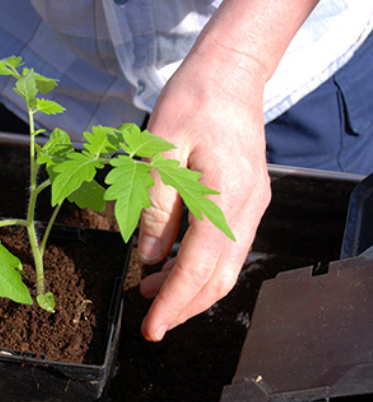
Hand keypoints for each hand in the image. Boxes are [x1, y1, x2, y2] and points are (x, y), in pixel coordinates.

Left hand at [138, 47, 271, 340]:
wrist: (230, 74)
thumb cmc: (192, 102)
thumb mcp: (158, 150)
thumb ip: (154, 207)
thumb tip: (149, 257)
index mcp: (225, 194)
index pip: (199, 266)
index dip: (174, 301)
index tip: (152, 327)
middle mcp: (247, 207)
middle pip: (220, 275)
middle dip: (185, 305)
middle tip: (152, 322)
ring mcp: (253, 204)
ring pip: (226, 265)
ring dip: (192, 287)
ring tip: (153, 292)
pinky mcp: (248, 200)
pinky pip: (227, 246)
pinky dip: (201, 265)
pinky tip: (173, 263)